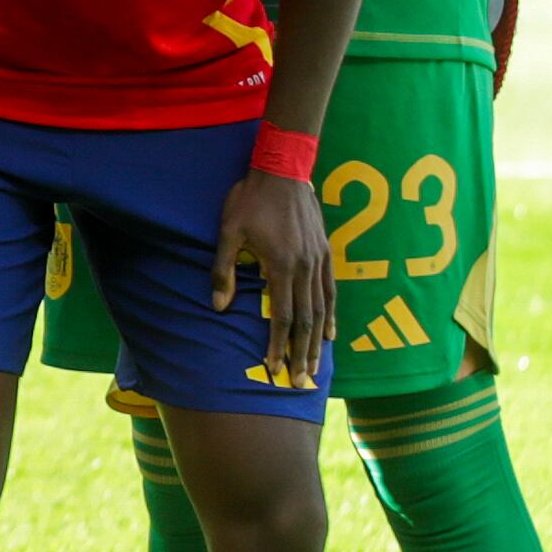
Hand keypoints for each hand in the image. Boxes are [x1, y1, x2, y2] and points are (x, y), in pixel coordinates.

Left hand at [212, 170, 329, 390]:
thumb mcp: (228, 232)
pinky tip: (330, 332)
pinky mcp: (326, 251)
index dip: (278, 346)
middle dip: (302, 354)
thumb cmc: (249, 199)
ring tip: (315, 367)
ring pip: (322, 309)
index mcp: (282, 265)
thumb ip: (223, 270)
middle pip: (307, 320)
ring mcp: (319, 260)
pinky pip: (332, 290)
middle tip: (301, 383)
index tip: (275, 370)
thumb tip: (219, 308)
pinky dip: (331, 314)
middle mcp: (306, 267)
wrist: (282, 168)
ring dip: (318, 341)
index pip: (282, 317)